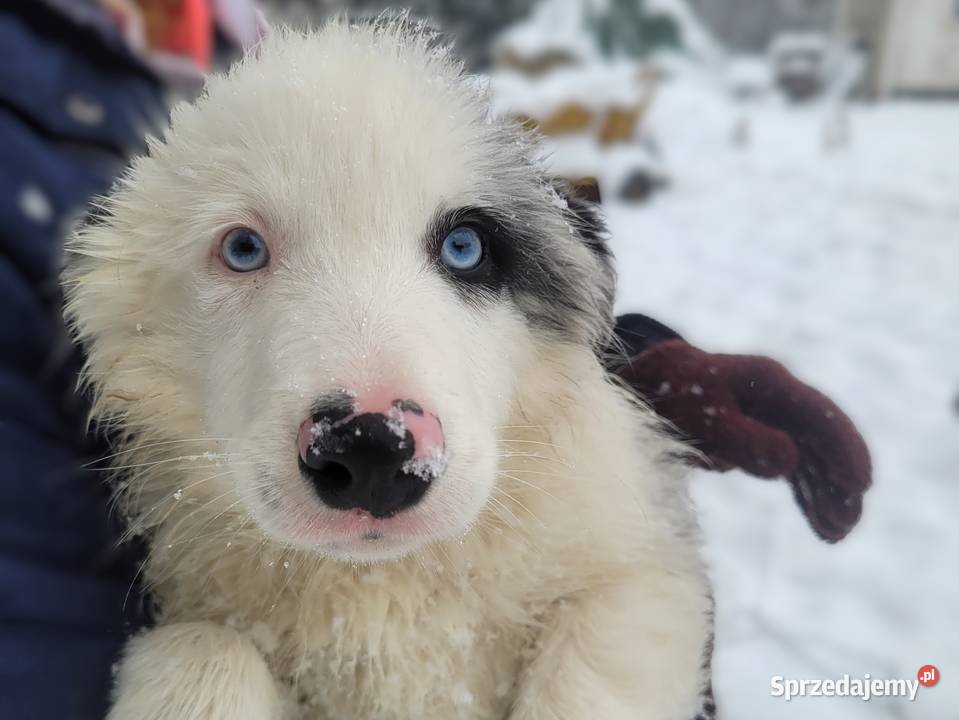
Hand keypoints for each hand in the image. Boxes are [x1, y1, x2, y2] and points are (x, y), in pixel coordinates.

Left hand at [618, 339, 871, 541]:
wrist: (644, 386)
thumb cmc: (670, 395)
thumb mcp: (702, 417)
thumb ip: (743, 439)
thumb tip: (790, 465)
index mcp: (769, 382)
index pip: (820, 416)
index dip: (844, 449)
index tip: (860, 484)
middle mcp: (778, 399)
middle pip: (823, 441)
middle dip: (838, 481)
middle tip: (847, 523)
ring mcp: (772, 418)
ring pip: (812, 459)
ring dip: (826, 495)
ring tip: (836, 535)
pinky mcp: (760, 438)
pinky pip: (794, 470)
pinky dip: (807, 496)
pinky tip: (822, 526)